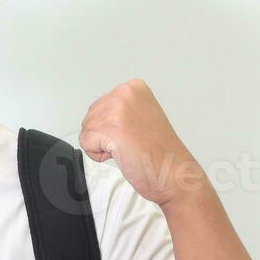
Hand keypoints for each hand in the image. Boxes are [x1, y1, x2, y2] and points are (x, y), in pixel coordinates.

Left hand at [78, 79, 205, 206]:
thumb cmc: (159, 151)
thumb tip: (98, 115)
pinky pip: (86, 143)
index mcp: (134, 88)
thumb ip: (120, 110)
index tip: (133, 132)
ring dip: (102, 146)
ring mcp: (117, 110)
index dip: (110, 126)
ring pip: (86, 131)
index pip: (98, 106)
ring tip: (127, 148)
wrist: (173, 172)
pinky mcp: (110, 129)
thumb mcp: (141, 114)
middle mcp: (125, 93)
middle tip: (130, 142)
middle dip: (104, 135)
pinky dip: (98, 155)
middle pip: (89, 117)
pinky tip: (122, 154)